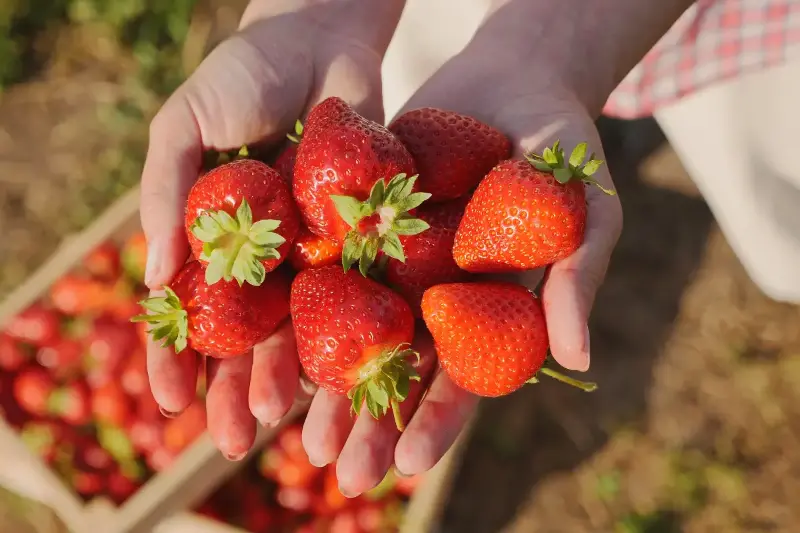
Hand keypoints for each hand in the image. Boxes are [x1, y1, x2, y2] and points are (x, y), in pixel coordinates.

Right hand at [140, 0, 399, 459]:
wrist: (321, 34)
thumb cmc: (241, 73)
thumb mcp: (184, 125)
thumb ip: (164, 194)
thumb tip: (158, 277)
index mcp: (212, 234)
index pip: (189, 311)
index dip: (175, 357)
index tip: (168, 403)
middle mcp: (263, 252)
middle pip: (246, 335)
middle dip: (235, 387)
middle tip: (233, 440)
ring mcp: (312, 249)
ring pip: (300, 328)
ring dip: (288, 375)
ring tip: (282, 421)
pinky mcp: (363, 235)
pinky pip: (354, 292)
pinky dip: (347, 333)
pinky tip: (341, 374)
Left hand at [317, 3, 623, 493]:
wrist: (515, 77)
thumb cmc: (565, 150)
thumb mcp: (587, 211)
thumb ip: (576, 280)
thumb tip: (577, 360)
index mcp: (492, 312)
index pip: (467, 381)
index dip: (440, 421)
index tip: (409, 463)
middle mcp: (439, 298)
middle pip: (401, 371)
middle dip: (370, 422)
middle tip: (340, 470)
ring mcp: (398, 264)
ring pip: (354, 333)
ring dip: (324, 382)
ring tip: (285, 428)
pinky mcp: (362, 225)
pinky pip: (327, 268)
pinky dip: (299, 307)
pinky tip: (265, 344)